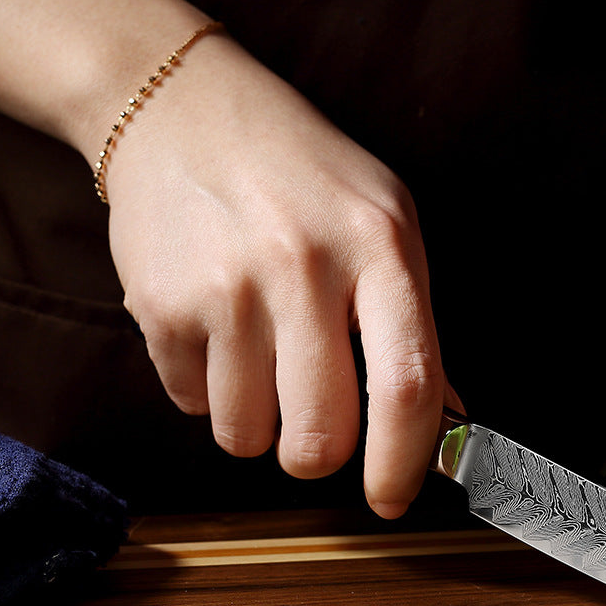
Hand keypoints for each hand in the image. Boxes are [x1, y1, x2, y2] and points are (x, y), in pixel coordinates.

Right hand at [103, 34, 448, 516]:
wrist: (184, 107)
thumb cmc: (303, 175)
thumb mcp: (384, 222)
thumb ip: (413, 324)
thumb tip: (446, 420)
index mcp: (379, 248)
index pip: (407, 387)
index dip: (404, 462)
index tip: (392, 498)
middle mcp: (303, 268)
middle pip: (319, 439)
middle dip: (316, 455)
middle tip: (313, 422)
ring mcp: (226, 288)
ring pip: (245, 437)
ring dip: (256, 421)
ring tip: (258, 353)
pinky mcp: (159, 305)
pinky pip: (190, 404)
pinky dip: (207, 387)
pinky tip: (216, 326)